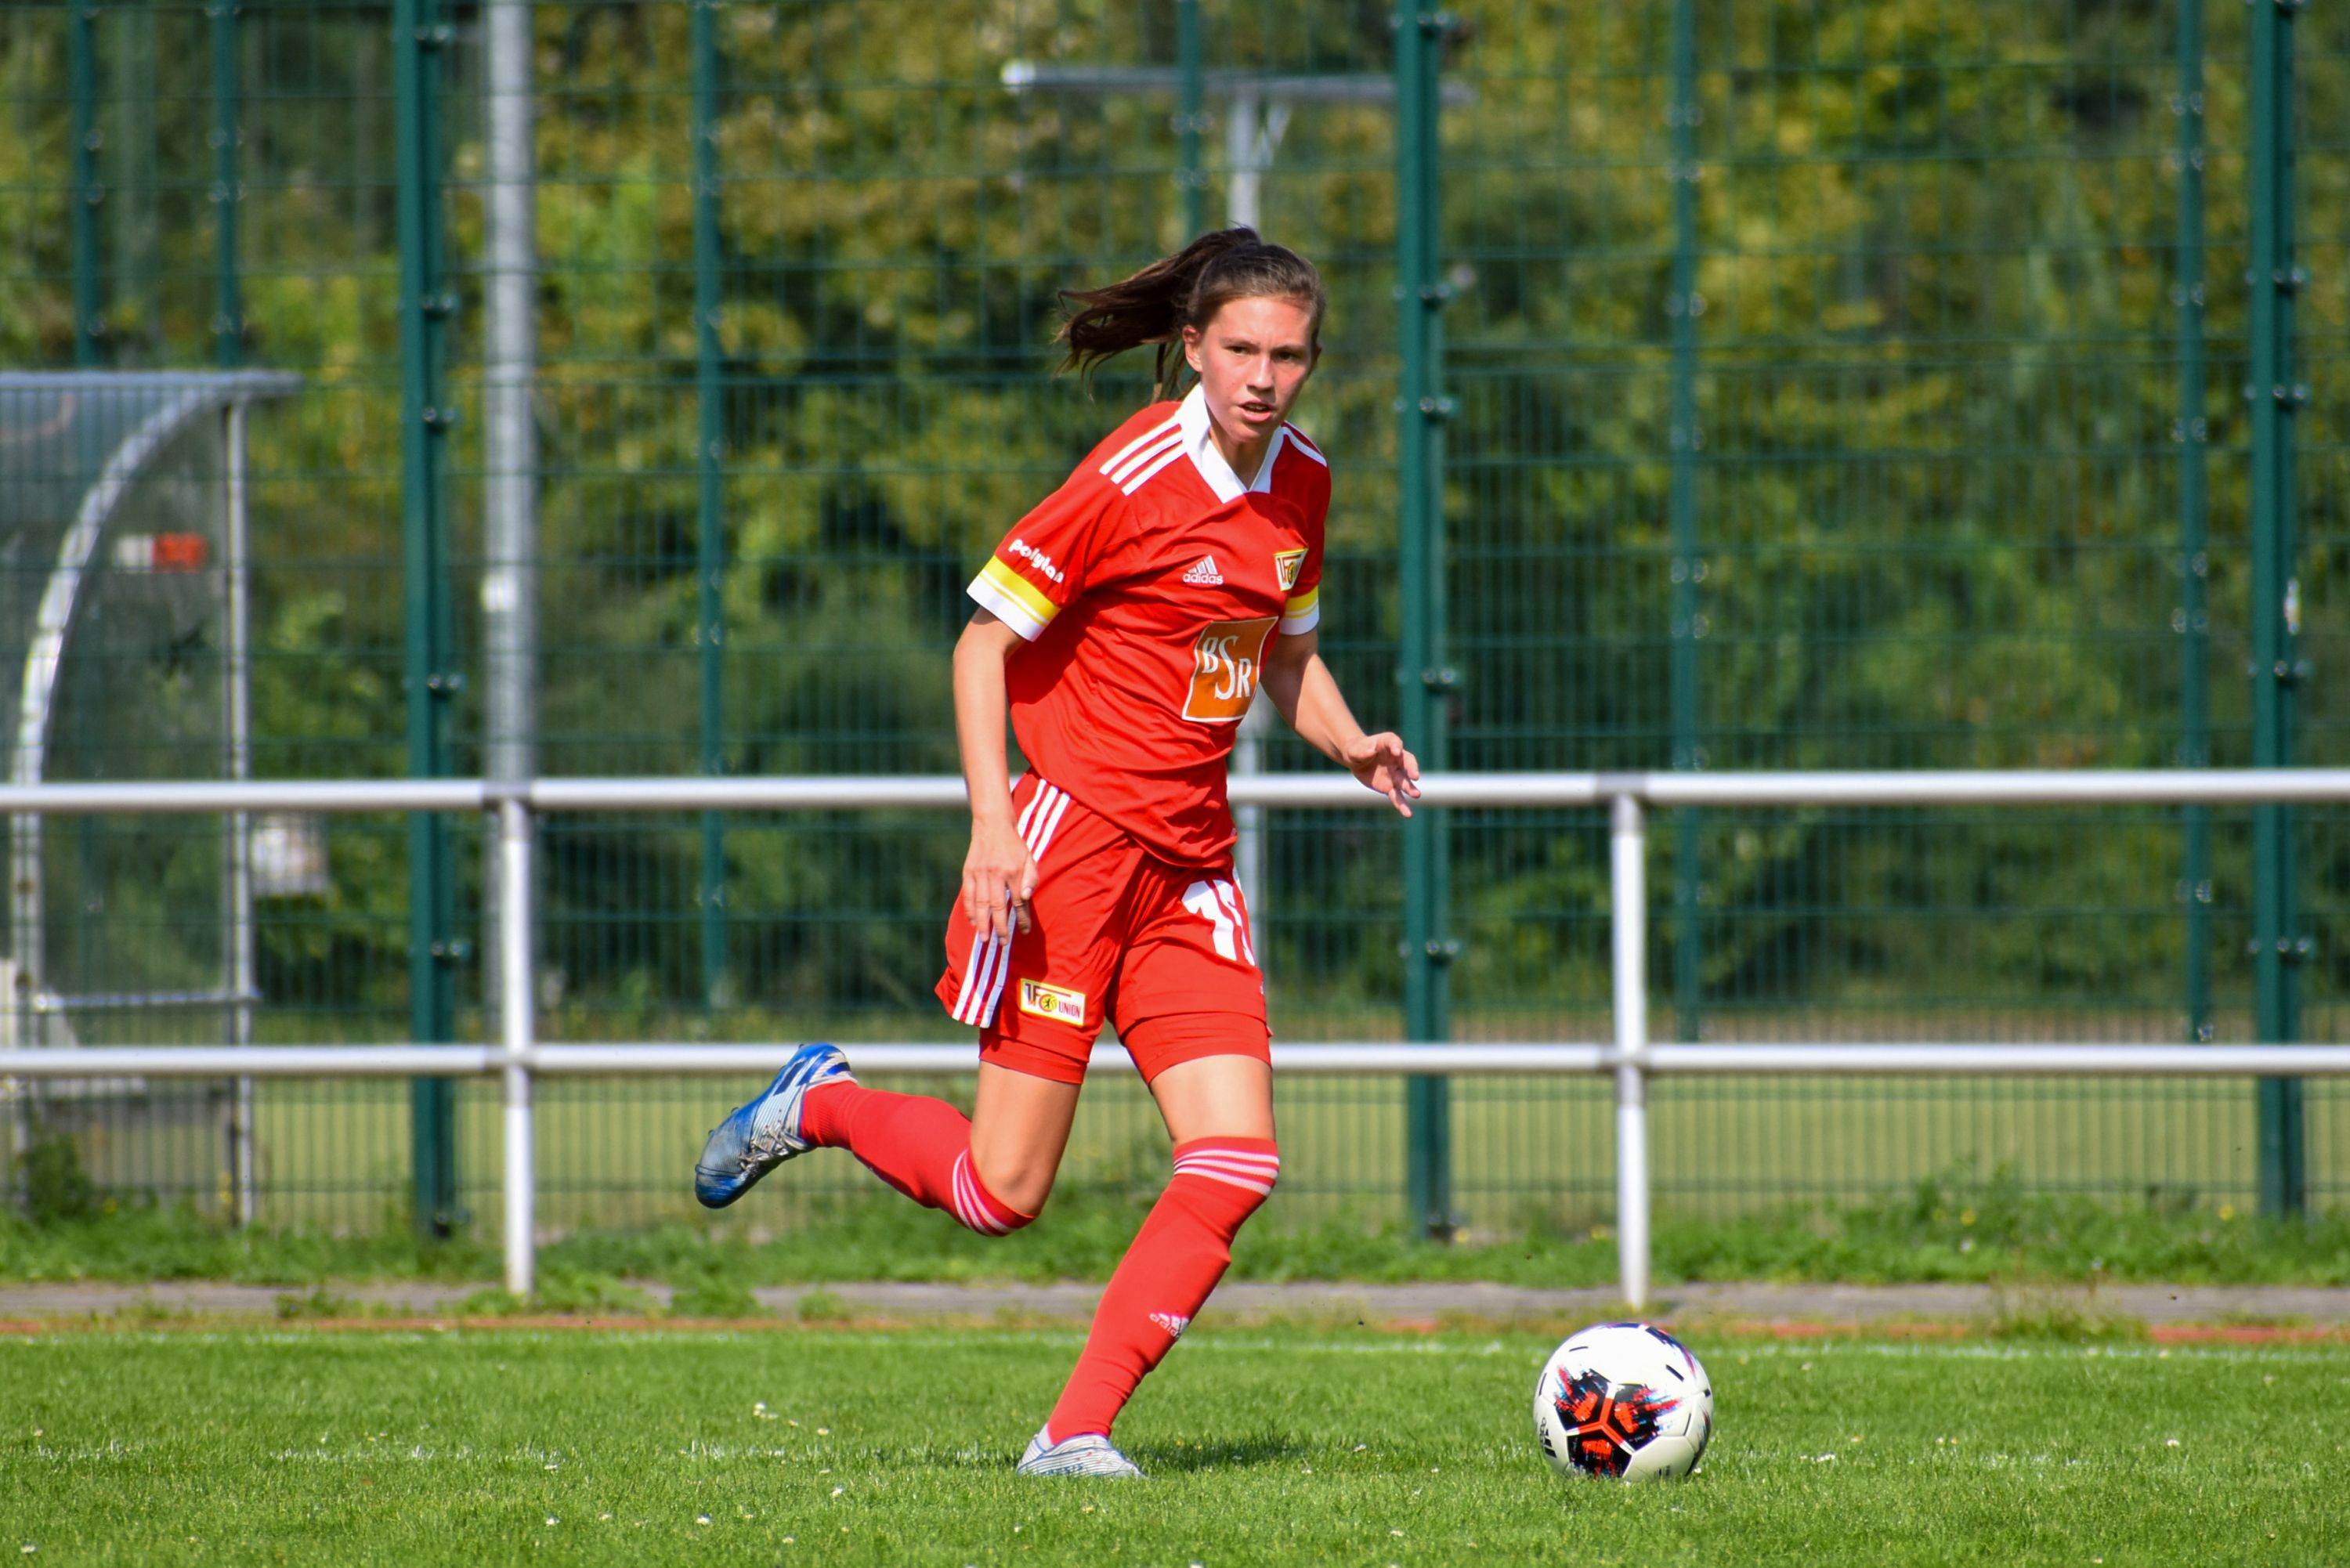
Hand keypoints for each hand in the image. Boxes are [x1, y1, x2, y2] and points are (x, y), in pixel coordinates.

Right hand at [962, 813, 1037, 943]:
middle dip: (1000, 927)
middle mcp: (995, 873)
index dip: (1022, 918)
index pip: (1018, 901)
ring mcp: (979, 873)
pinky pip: (968, 895)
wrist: (992, 824)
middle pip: (997, 906)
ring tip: (984, 939)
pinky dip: (970, 910)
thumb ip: (1031, 878)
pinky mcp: (968, 871)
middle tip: (1002, 943)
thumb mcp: (1029, 858)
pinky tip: (973, 922)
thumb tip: (1025, 898)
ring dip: (982, 923)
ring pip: (980, 903)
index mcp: (1012, 870)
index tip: (1025, 931)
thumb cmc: (1014, 845)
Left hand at [1343, 731, 1421, 816]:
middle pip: (1407, 763)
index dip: (1396, 746)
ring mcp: (1395, 774)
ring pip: (1404, 782)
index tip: (1397, 751)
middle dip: (1411, 769)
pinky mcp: (1390, 787)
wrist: (1357, 761)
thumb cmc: (1357, 750)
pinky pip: (1397, 796)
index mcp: (1388, 743)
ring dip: (1410, 788)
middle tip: (1415, 776)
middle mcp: (1397, 758)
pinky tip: (1408, 813)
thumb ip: (1363, 750)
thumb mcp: (1356, 749)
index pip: (1394, 743)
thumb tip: (1370, 751)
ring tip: (1416, 795)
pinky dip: (1402, 805)